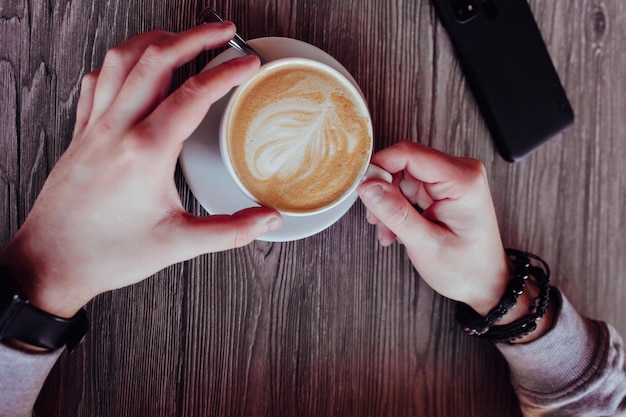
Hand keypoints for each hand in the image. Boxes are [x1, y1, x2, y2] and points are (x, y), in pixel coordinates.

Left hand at [0, 23, 281, 317]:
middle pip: (157, 60)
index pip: (194, 95)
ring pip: (122, 61)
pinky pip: (97, 81)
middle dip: (195, 37)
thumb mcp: (178, 244)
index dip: (227, 73)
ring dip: (156, 41)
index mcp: (146, 152)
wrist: (50, 262)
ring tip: (183, 39)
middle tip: (223, 31)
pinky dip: (120, 63)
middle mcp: (117, 129)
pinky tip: (133, 68)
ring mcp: (94, 127)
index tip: (248, 64)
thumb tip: (268, 219)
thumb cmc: (108, 253)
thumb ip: (231, 231)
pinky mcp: (81, 134)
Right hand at [358, 141, 508, 314]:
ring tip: (390, 233)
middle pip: (404, 165)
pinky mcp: (444, 189)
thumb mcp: (425, 244)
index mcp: (462, 180)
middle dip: (385, 192)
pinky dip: (399, 208)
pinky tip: (398, 229)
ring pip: (403, 178)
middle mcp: (460, 172)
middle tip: (378, 221)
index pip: (409, 154)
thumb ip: (395, 212)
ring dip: (390, 205)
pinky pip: (410, 188)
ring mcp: (452, 179)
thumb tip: (368, 186)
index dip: (380, 166)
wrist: (485, 283)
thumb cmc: (465, 268)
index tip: (362, 189)